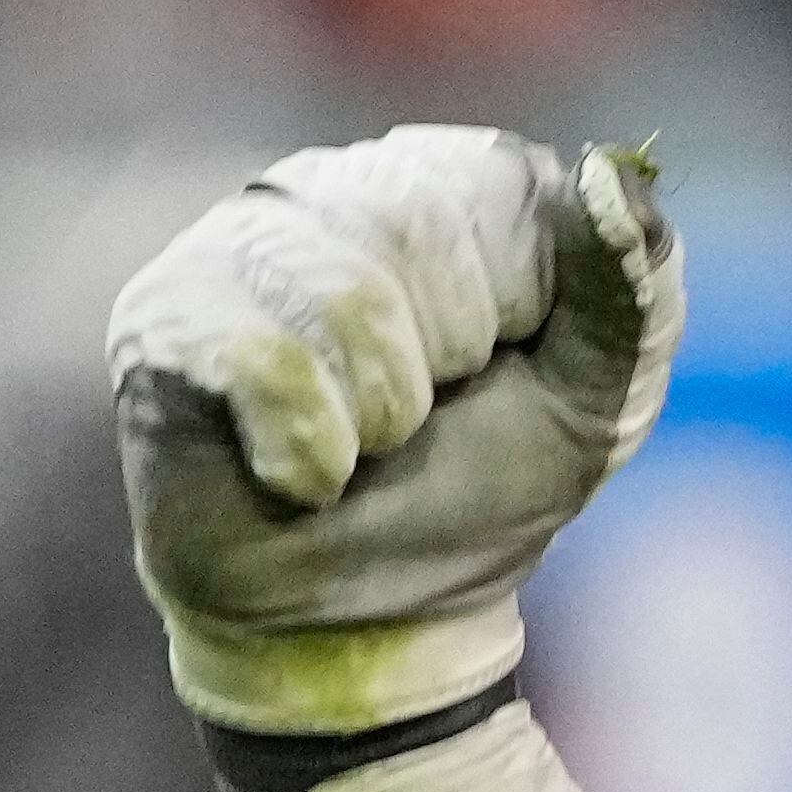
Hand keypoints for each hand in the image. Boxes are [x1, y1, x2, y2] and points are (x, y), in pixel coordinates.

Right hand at [109, 128, 681, 735]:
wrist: (368, 619)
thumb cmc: (478, 490)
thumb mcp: (594, 400)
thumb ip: (630, 289)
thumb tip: (605, 172)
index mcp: (447, 187)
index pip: (508, 182)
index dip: (525, 304)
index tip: (501, 368)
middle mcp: (334, 187)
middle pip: (420, 225)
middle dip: (450, 359)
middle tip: (420, 418)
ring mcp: (237, 245)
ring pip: (345, 292)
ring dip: (385, 411)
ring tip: (364, 445)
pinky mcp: (162, 320)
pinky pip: (262, 359)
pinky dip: (311, 448)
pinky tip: (301, 477)